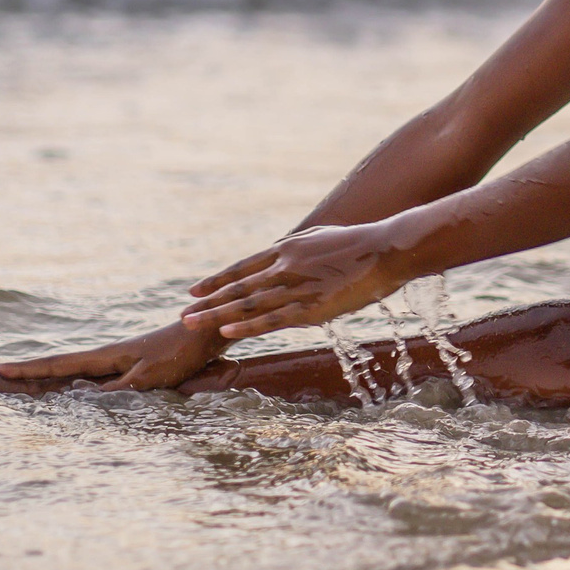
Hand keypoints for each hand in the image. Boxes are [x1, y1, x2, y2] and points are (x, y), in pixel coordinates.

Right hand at [0, 321, 225, 390]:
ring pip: (76, 371)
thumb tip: (79, 398)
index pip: (57, 365)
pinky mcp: (133, 365)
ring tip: (22, 380)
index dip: (27, 369)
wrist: (207, 332)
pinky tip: (73, 385)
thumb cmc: (179, 355)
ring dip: (49, 376)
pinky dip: (77, 380)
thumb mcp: (146, 379)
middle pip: (59, 366)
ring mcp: (119, 359)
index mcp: (105, 357)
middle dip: (29, 371)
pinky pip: (96, 375)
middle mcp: (107, 356)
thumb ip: (115, 391)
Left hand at [181, 222, 406, 340]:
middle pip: (237, 287)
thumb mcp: (323, 236)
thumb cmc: (362, 242)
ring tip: (190, 324)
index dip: (216, 280)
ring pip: (246, 304)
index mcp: (287, 249)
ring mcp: (296, 287)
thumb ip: (301, 246)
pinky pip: (272, 319)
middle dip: (207, 302)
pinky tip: (226, 332)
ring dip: (215, 315)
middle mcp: (284, 267)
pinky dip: (247, 326)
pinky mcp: (311, 307)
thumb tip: (286, 247)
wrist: (387, 248)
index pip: (242, 267)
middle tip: (182, 314)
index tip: (195, 291)